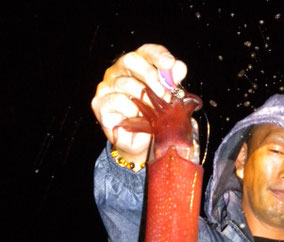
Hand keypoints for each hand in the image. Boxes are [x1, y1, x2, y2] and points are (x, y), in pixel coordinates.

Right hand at [90, 44, 187, 166]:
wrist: (144, 142)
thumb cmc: (155, 117)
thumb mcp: (168, 100)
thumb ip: (173, 82)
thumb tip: (180, 67)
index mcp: (136, 67)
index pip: (145, 52)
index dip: (158, 55)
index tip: (170, 63)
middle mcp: (118, 72)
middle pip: (131, 61)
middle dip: (152, 76)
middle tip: (166, 94)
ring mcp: (107, 87)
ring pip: (126, 83)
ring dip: (145, 98)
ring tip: (155, 111)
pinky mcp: (100, 104)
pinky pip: (117, 100)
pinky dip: (132, 109)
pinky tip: (138, 116)